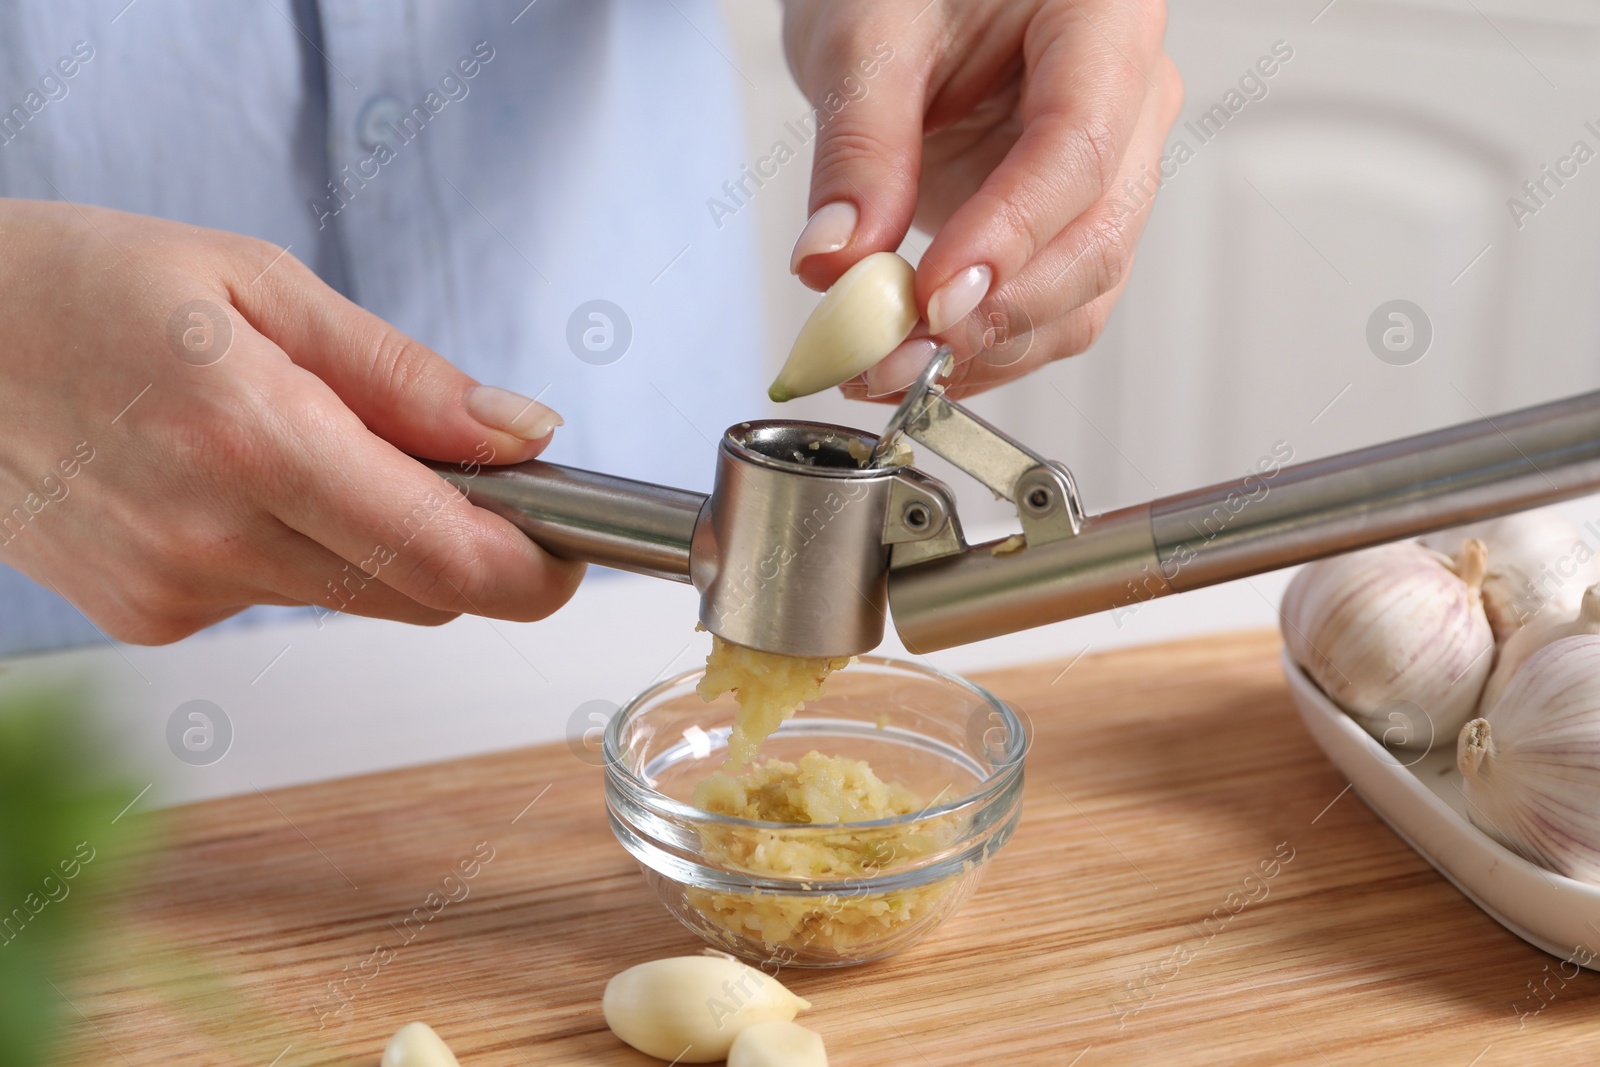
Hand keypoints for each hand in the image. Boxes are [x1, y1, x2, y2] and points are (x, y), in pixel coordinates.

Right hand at [0, 200, 582, 643]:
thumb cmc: (83, 285)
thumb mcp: (260, 285)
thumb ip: (404, 377)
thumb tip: (524, 436)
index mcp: (256, 441)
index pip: (450, 559)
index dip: (536, 569)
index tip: (571, 547)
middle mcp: (214, 539)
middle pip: (419, 594)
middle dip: (465, 544)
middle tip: (454, 467)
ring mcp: (175, 593)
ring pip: (353, 597)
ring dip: (374, 538)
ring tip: (305, 443)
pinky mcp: (147, 618)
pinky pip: (277, 597)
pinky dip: (294, 549)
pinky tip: (230, 481)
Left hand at [782, 0, 1181, 398]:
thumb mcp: (864, 36)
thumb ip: (858, 147)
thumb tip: (835, 265)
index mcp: (1103, 19)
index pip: (1078, 146)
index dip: (1009, 235)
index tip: (932, 297)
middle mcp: (1130, 100)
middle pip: (1096, 236)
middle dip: (994, 314)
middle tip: (891, 356)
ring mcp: (1109, 169)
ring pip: (1081, 292)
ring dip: (986, 350)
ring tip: (885, 370)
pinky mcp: (1067, 223)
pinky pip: (1047, 306)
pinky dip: (981, 347)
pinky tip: (912, 362)